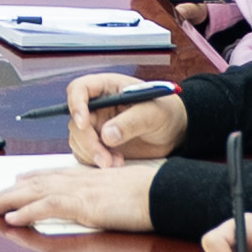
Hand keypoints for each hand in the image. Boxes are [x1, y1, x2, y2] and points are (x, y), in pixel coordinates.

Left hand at [0, 160, 161, 233]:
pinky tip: (12, 218)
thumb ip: (96, 223)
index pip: (52, 176)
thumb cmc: (148, 197)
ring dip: (10, 200)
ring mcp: (80, 191)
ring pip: (36, 193)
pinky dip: (28, 212)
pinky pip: (49, 208)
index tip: (15, 180)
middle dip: (11, 192)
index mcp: (88, 178)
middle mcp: (79, 181)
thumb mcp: (117, 207)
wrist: (164, 194)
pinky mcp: (84, 205)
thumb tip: (77, 251)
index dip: (30, 179)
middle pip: (37, 184)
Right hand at [66, 77, 183, 165]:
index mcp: (108, 87)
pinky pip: (86, 153)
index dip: (76, 105)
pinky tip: (117, 163)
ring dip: (93, 155)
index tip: (84, 124)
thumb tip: (106, 136)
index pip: (79, 89)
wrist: (175, 132)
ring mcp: (97, 125)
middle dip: (88, 142)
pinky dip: (96, 162)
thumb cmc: (166, 112)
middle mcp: (98, 106)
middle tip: (104, 158)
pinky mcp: (100, 144)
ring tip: (117, 162)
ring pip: (78, 140)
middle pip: (76, 121)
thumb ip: (131, 122)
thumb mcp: (153, 113)